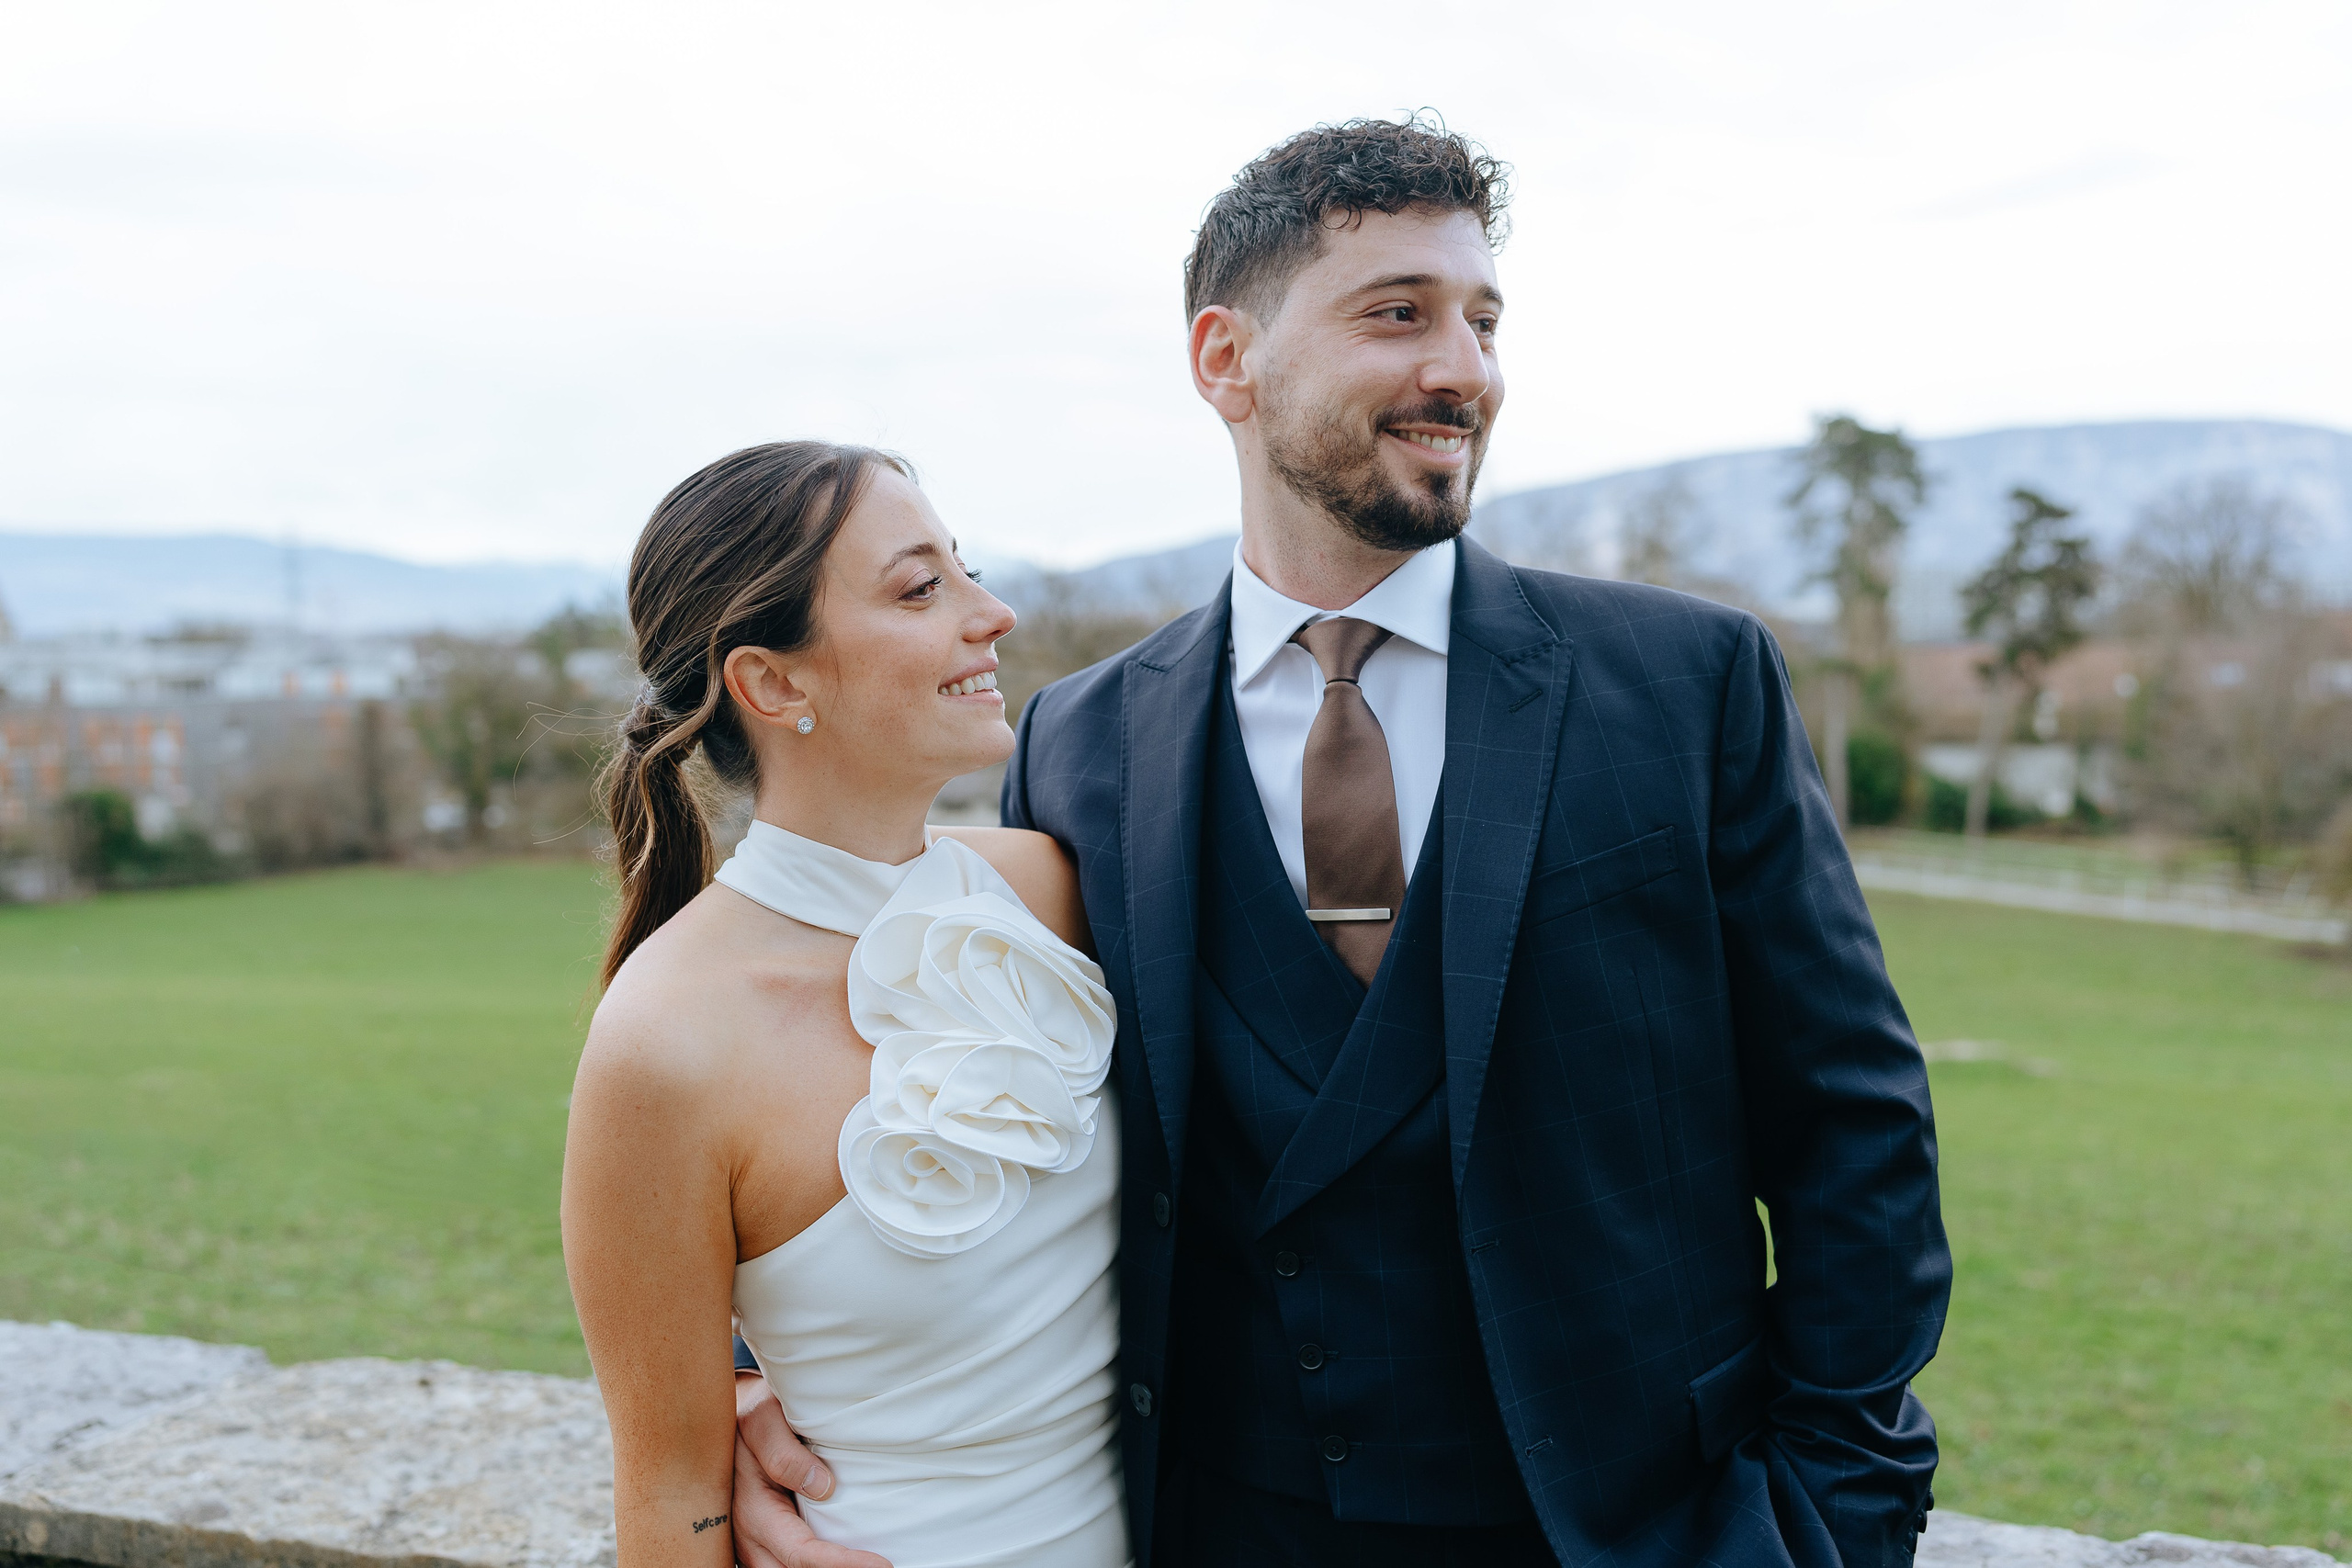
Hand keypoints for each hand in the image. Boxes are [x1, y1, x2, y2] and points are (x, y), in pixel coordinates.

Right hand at [730, 1372, 889, 1567]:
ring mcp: (754, 1544)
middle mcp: (749, 1538)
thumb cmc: (750, 1413)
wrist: (731, 1417)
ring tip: (868, 1563)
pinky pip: (788, 1564)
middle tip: (882, 1565)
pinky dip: (817, 1564)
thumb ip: (785, 1454)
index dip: (841, 1564)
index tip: (881, 1564)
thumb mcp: (763, 1420)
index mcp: (752, 1510)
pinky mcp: (765, 1542)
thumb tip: (823, 1488)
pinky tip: (847, 1558)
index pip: (800, 1553)